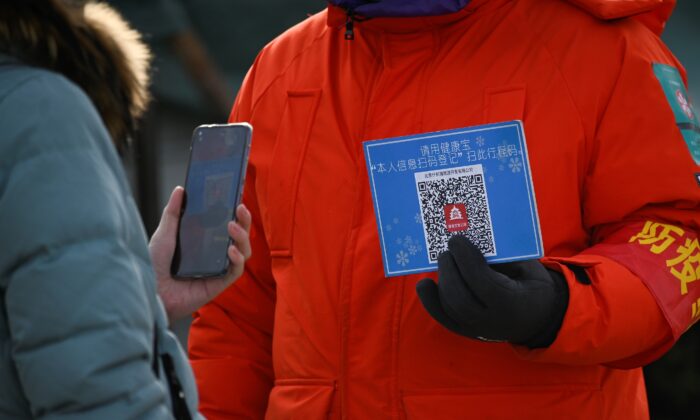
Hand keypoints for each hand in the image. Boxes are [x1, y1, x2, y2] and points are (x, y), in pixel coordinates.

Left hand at [149, 186, 251, 322]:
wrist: (149, 291)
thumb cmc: (153, 265)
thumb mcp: (163, 234)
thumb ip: (172, 213)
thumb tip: (180, 190)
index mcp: (204, 241)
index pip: (226, 224)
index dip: (236, 213)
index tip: (237, 199)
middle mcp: (215, 254)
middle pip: (239, 236)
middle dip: (244, 222)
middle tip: (240, 209)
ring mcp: (218, 268)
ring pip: (243, 252)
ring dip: (242, 238)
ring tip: (232, 227)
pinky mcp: (219, 283)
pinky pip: (236, 270)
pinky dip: (237, 259)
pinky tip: (231, 250)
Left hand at [416, 235, 567, 347]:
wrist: (538, 317)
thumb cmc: (531, 285)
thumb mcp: (528, 268)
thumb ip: (504, 257)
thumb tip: (472, 238)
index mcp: (513, 304)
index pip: (483, 282)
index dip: (466, 259)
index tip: (457, 240)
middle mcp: (493, 322)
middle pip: (460, 298)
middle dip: (449, 270)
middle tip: (447, 251)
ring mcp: (477, 330)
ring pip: (450, 307)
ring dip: (442, 280)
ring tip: (443, 260)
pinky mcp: (465, 331)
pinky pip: (443, 317)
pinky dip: (430, 300)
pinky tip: (424, 284)